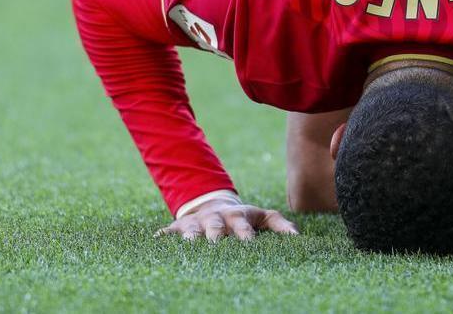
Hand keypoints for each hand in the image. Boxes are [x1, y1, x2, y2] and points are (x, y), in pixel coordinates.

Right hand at [156, 199, 298, 242]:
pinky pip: (167, 233)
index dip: (245, 236)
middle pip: (215, 229)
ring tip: (189, 248)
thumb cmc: (242, 218)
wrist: (212, 205)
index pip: (243, 228)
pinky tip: (155, 243)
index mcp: (237, 217)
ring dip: (190, 240)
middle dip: (215, 238)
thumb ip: (280, 224)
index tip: (249, 245)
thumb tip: (297, 237)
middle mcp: (216, 219)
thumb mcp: (262, 216)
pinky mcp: (178, 227)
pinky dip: (162, 238)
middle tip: (215, 248)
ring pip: (191, 232)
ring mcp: (196, 224)